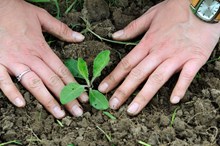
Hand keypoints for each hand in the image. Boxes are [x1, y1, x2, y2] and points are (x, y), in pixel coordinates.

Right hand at [0, 0, 87, 117]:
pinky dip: (11, 92)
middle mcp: (29, 57)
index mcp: (41, 48)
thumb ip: (61, 29)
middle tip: (77, 112)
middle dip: (66, 98)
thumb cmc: (15, 11)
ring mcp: (13, 61)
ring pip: (33, 84)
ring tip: (59, 114)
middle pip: (52, 81)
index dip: (74, 85)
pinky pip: (3, 80)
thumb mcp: (41, 16)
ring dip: (47, 100)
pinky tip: (21, 104)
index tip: (83, 97)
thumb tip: (80, 38)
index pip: (61, 70)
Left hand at [98, 0, 219, 114]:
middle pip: (138, 74)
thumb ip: (132, 28)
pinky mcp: (194, 59)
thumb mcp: (151, 14)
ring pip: (157, 79)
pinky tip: (173, 101)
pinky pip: (186, 76)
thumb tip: (114, 36)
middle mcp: (159, 52)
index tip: (103, 88)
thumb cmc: (177, 9)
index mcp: (148, 42)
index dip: (114, 77)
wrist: (204, 5)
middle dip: (123, 91)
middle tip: (112, 105)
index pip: (127, 63)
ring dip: (143, 96)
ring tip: (132, 110)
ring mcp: (176, 56)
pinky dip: (180, 88)